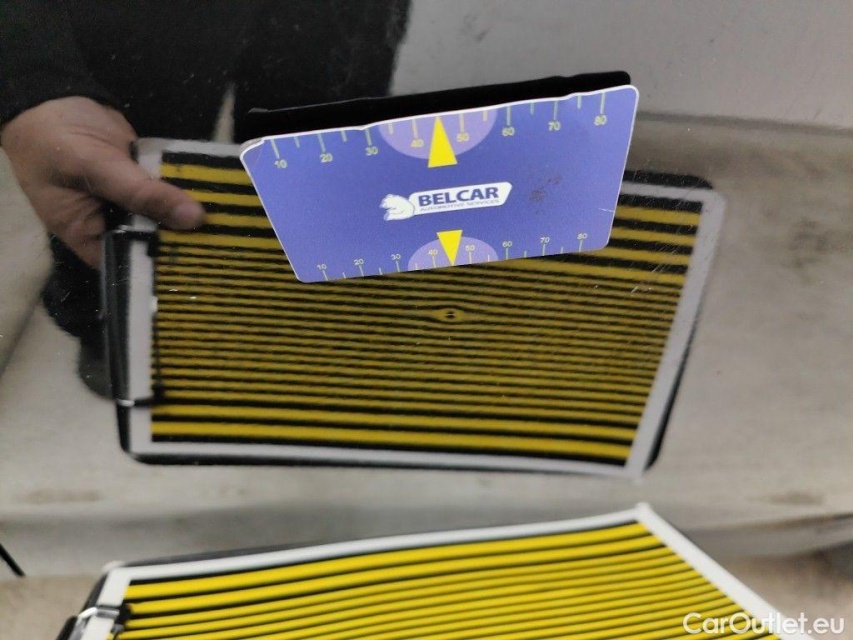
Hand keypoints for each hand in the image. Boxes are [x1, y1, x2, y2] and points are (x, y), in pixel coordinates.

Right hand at [1, 97, 203, 267]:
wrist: (52, 95)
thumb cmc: (55, 138)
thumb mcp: (96, 167)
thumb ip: (142, 194)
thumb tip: (194, 218)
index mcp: (88, 236)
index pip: (130, 265)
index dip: (162, 267)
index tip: (198, 264)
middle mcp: (111, 225)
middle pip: (153, 243)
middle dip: (184, 240)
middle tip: (222, 243)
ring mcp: (129, 204)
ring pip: (166, 217)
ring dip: (190, 217)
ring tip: (227, 225)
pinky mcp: (144, 182)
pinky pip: (169, 193)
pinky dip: (187, 192)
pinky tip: (218, 197)